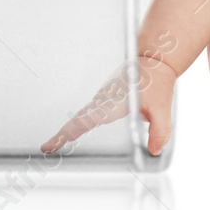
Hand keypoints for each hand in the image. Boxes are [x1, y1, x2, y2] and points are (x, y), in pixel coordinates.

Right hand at [41, 55, 176, 156]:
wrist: (155, 58)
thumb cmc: (158, 81)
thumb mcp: (163, 108)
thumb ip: (160, 132)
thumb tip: (154, 151)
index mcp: (113, 101)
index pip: (85, 120)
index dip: (67, 133)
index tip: (50, 144)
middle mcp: (104, 98)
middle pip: (78, 118)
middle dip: (62, 133)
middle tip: (46, 148)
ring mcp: (103, 95)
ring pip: (82, 113)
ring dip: (69, 127)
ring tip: (54, 144)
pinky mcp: (106, 94)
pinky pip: (89, 110)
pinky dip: (79, 121)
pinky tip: (75, 131)